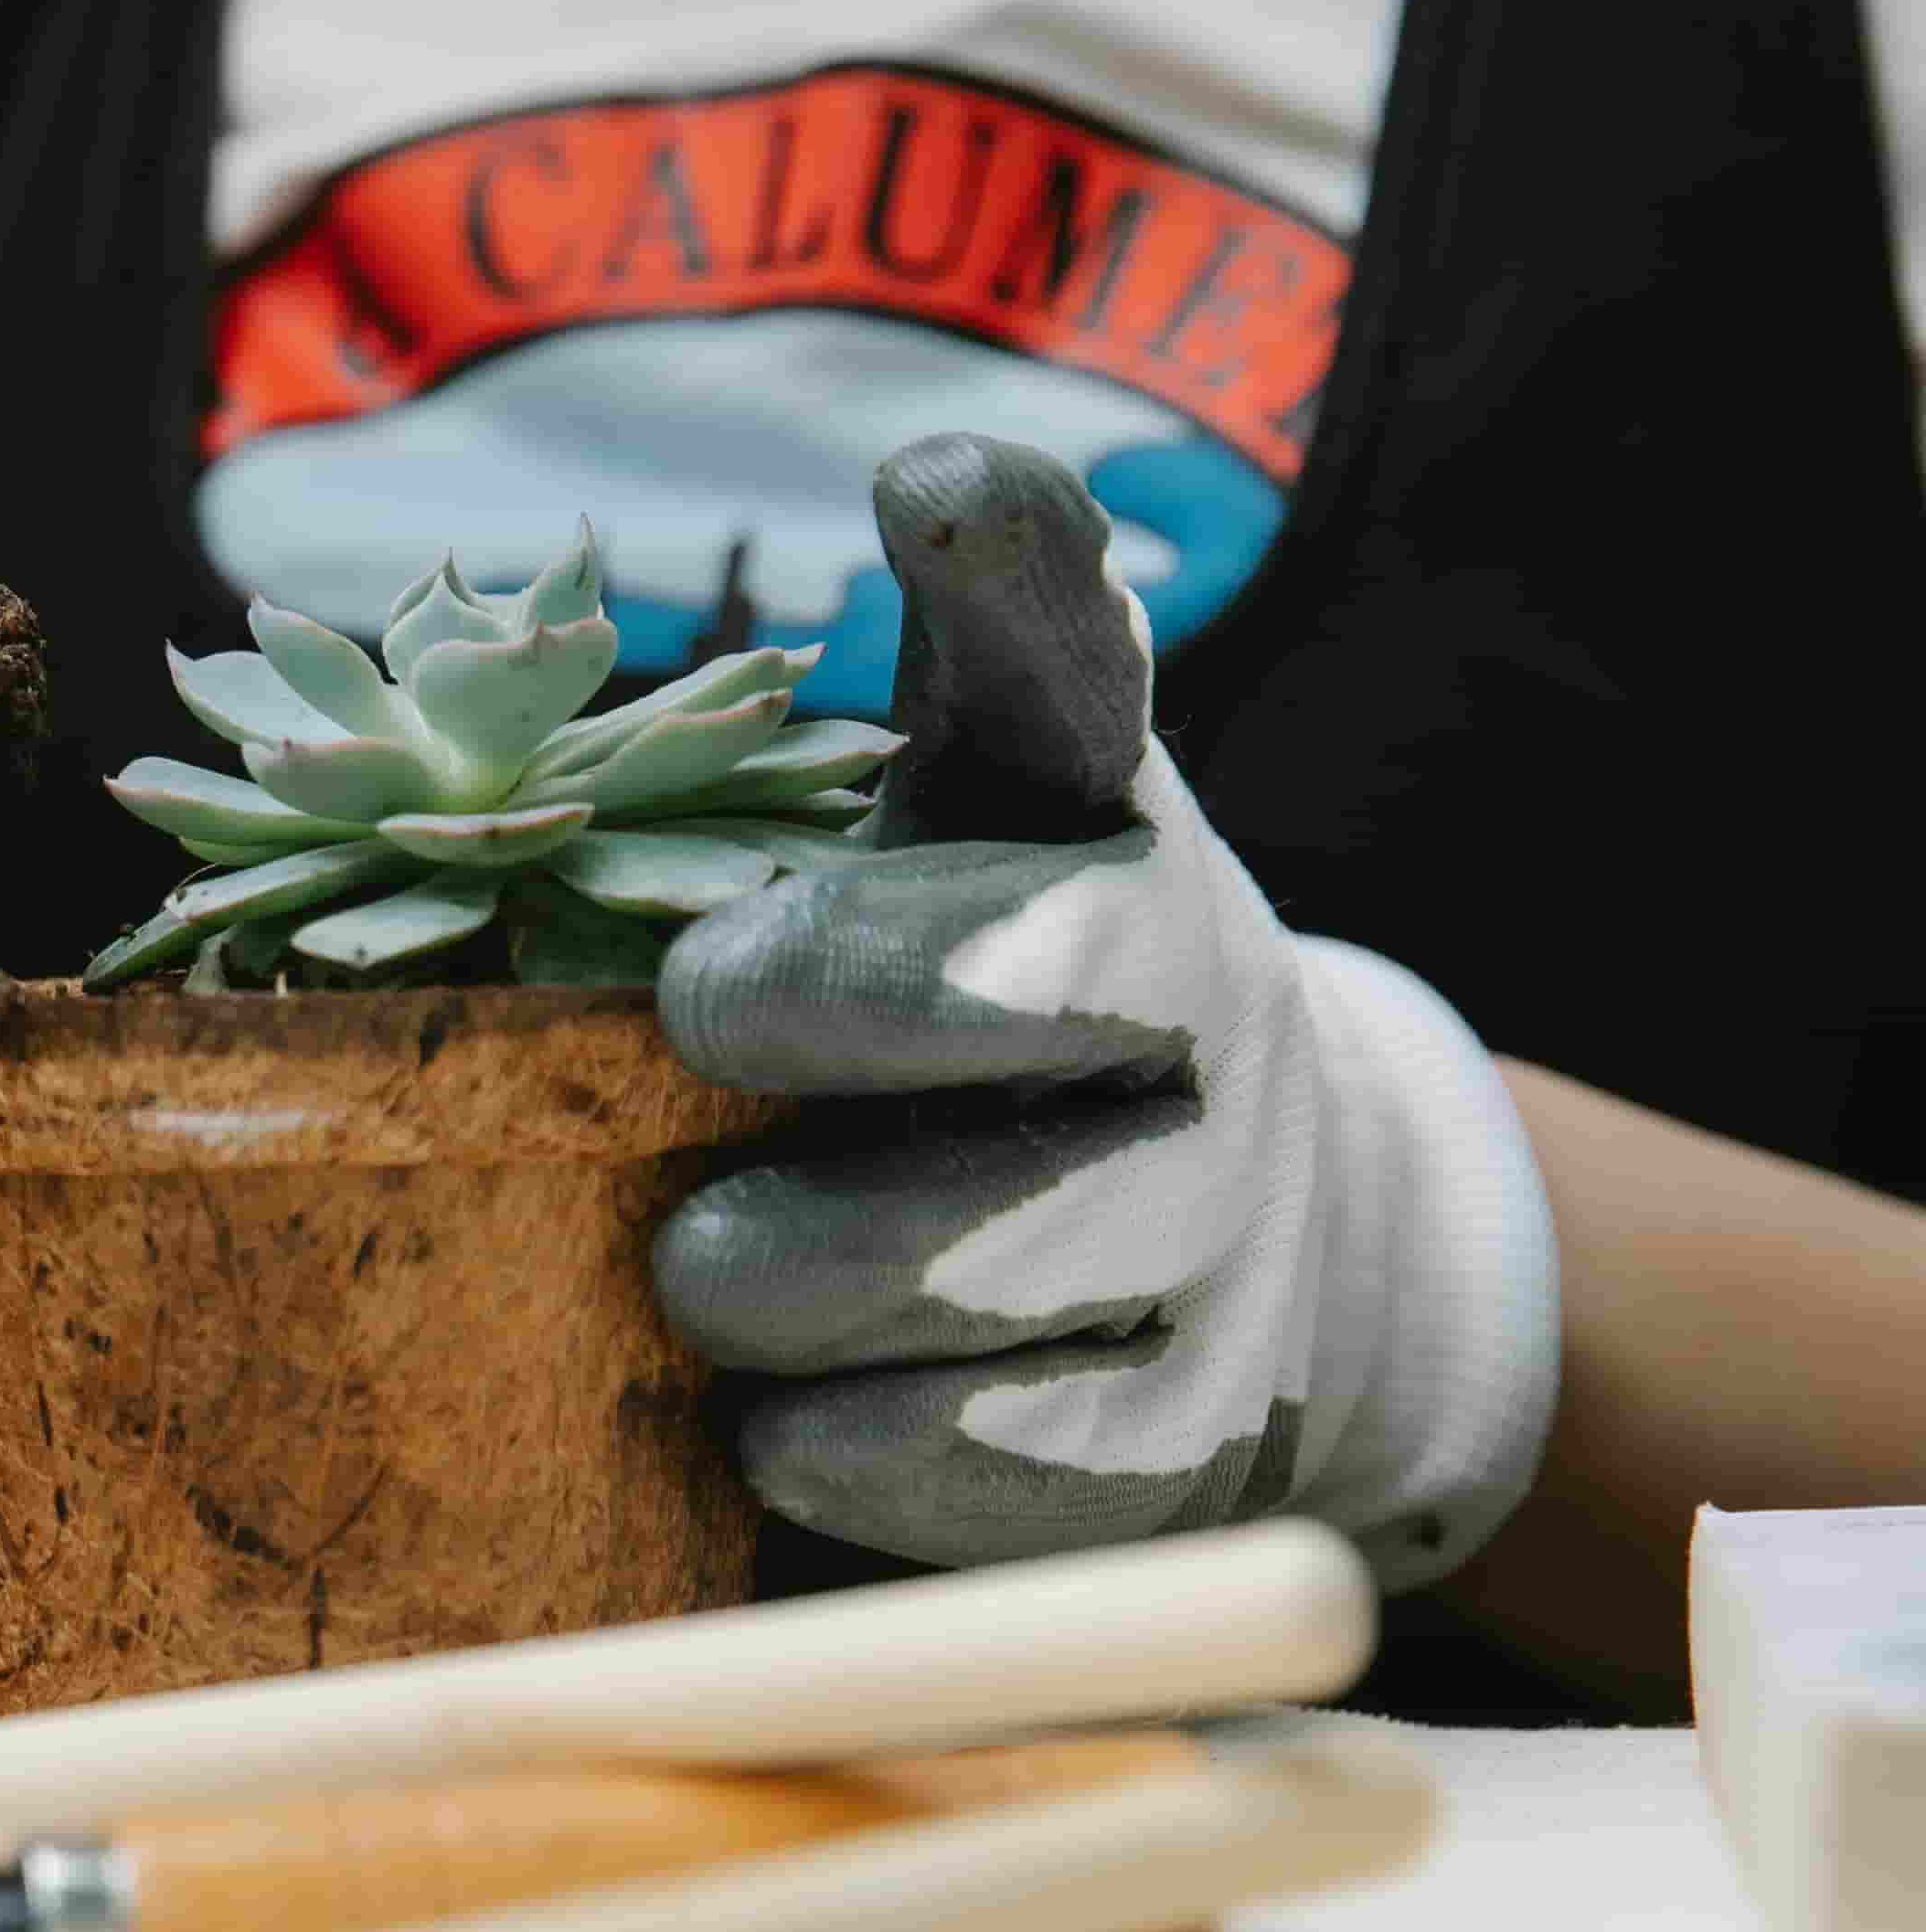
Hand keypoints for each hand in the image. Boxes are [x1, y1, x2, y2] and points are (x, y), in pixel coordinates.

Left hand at [648, 434, 1559, 1587]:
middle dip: (816, 998)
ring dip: (784, 1274)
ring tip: (702, 1268)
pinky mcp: (1189, 1429)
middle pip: (1019, 970)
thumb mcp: (950, 823)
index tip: (931, 494)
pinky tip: (773, 1423)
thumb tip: (954, 472)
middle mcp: (1197, 990)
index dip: (1015, 567)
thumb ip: (939, 671)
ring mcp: (1219, 1217)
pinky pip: (992, 1459)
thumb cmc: (972, 1006)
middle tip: (699, 1024)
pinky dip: (840, 1446)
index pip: (1072, 660)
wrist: (1233, 1250)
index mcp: (1094, 811)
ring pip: (979, 1253)